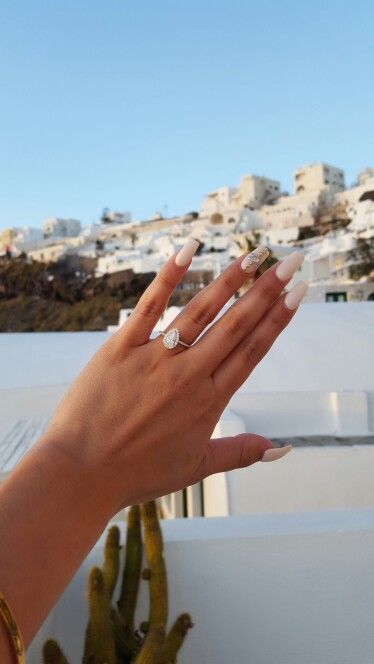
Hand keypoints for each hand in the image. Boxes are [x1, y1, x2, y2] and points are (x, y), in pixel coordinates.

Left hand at [42, 241, 306, 513]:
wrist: (81, 474)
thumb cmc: (137, 473)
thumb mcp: (196, 468)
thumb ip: (240, 453)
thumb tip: (281, 449)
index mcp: (209, 401)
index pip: (252, 350)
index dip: (278, 318)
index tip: (297, 292)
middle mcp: (189, 375)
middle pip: (236, 325)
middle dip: (267, 290)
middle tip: (290, 261)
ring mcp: (155, 358)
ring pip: (200, 311)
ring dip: (229, 280)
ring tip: (253, 254)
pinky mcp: (121, 348)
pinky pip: (149, 306)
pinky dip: (169, 276)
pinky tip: (188, 250)